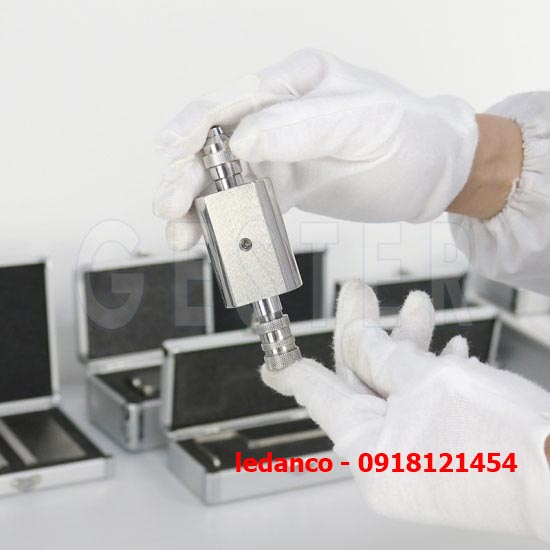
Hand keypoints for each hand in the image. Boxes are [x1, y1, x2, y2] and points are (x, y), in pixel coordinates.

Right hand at [154, 49, 477, 248]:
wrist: (434, 173)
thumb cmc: (410, 137)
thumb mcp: (363, 122)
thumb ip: (301, 126)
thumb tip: (241, 140)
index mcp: (297, 82)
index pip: (234, 99)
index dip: (196, 124)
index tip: (171, 151)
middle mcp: (280, 114)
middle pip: (217, 141)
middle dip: (188, 174)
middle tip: (171, 205)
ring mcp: (279, 151)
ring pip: (224, 176)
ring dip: (199, 204)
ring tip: (181, 232)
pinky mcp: (286, 185)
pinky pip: (247, 202)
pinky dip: (227, 221)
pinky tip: (209, 237)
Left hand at [262, 281, 549, 539]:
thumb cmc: (502, 438)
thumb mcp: (424, 377)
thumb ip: (379, 353)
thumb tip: (352, 336)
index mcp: (367, 449)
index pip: (317, 393)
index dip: (291, 367)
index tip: (272, 360)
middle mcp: (386, 461)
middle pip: (361, 382)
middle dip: (366, 331)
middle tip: (360, 291)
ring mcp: (418, 461)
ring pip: (398, 388)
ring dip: (407, 345)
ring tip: (419, 305)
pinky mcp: (446, 455)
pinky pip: (424, 407)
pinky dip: (431, 375)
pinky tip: (448, 350)